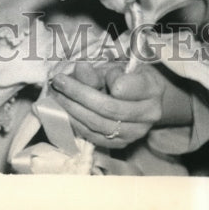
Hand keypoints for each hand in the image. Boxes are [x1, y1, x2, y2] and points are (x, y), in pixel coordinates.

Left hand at [51, 61, 188, 150]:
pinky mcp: (122, 144)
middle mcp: (149, 114)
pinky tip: (64, 111)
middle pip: (109, 108)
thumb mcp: (115, 65)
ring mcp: (136, 132)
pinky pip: (95, 137)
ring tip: (56, 95)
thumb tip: (80, 69)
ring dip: (73, 110)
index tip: (84, 66)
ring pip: (100, 125)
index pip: (124, 87)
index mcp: (151, 88)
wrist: (142, 98)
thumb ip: (99, 70)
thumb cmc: (126, 75)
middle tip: (58, 82)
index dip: (102, 79)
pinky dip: (76, 124)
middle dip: (78, 94)